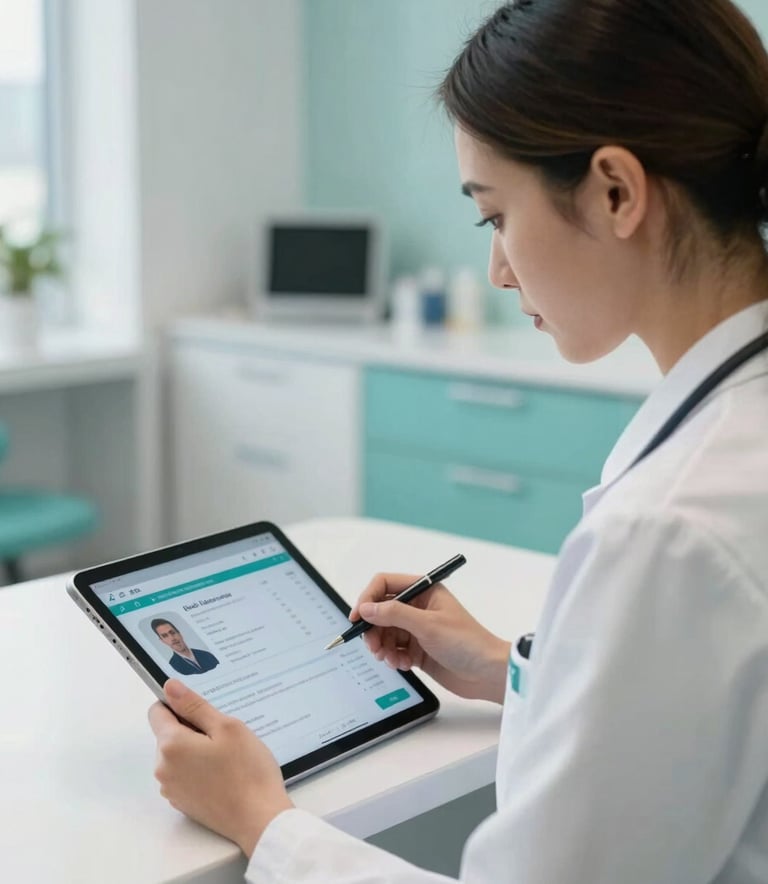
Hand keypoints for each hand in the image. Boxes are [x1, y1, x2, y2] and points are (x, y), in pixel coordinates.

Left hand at [148, 679, 292, 857]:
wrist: (260, 819)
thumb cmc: (248, 771)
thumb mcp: (227, 727)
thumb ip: (194, 706)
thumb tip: (170, 687)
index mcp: (171, 745)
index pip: (157, 711)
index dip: (179, 705)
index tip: (202, 710)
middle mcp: (163, 769)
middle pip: (168, 733)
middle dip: (191, 728)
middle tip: (223, 736)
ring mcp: (171, 789)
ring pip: (177, 754)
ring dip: (196, 749)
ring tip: (226, 756)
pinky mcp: (182, 802)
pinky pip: (184, 774)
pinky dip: (199, 768)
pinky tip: (224, 773)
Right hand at [349, 573, 510, 703]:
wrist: (487, 674)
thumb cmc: (467, 643)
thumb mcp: (427, 625)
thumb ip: (394, 614)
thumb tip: (366, 608)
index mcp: (424, 591)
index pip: (385, 584)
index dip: (368, 598)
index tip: (357, 618)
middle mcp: (419, 607)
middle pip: (381, 611)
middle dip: (374, 629)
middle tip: (373, 646)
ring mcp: (418, 629)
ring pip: (385, 632)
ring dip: (383, 646)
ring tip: (390, 658)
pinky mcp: (418, 649)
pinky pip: (394, 649)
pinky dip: (393, 657)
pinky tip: (402, 664)